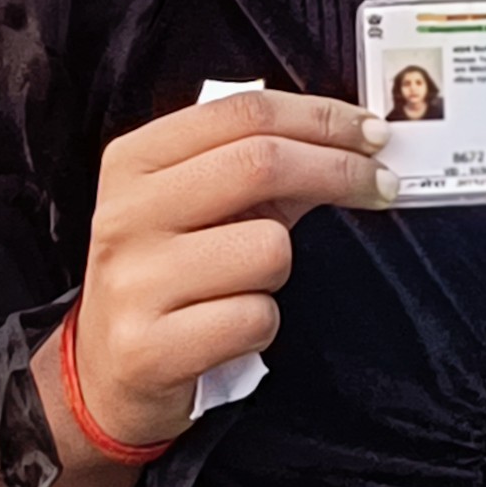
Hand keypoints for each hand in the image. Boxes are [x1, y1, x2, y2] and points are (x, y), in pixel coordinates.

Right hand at [36, 91, 393, 486]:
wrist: (104, 374)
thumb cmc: (168, 277)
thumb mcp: (196, 208)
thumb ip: (259, 169)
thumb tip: (353, 141)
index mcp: (133, 162)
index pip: (242, 113)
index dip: (321, 117)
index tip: (371, 134)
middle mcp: (126, 214)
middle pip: (260, 163)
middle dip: (339, 170)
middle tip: (381, 185)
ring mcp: (133, 282)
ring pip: (269, 248)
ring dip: (280, 270)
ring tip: (244, 286)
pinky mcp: (150, 347)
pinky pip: (257, 317)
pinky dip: (260, 324)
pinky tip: (228, 330)